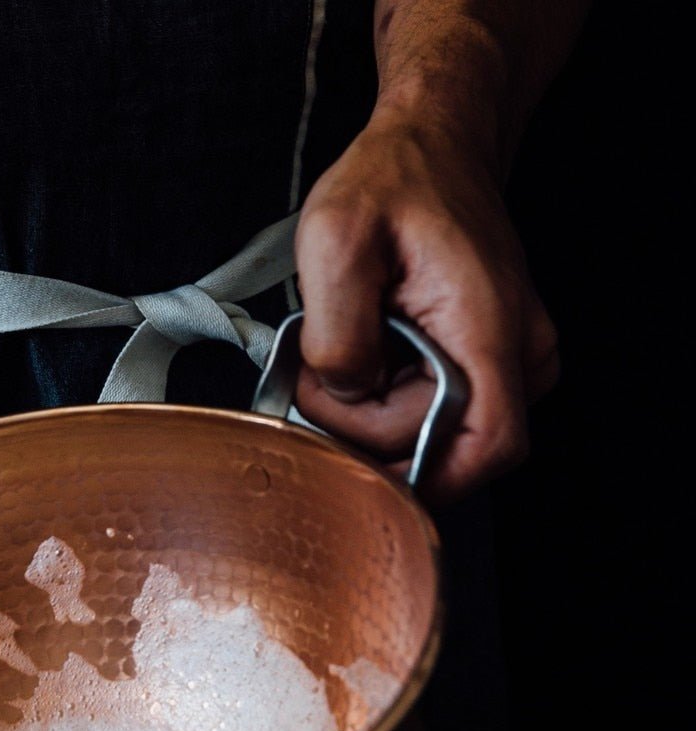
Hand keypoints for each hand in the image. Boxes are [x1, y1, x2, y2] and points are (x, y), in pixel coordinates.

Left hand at [292, 104, 558, 500]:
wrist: (431, 145)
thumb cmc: (392, 181)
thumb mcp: (335, 240)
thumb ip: (335, 332)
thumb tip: (344, 393)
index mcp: (489, 328)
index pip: (487, 447)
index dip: (424, 480)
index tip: (358, 468)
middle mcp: (517, 354)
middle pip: (440, 447)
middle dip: (365, 428)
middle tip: (318, 373)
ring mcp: (508, 361)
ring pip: (432, 435)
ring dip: (371, 412)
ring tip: (344, 348)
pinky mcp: (486, 362)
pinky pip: (433, 413)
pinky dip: (385, 399)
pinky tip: (367, 354)